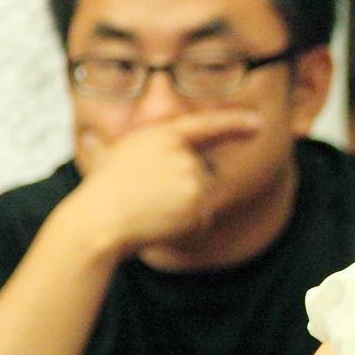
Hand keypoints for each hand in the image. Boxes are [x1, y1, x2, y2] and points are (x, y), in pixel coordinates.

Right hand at [64, 110, 266, 255]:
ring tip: (153, 211)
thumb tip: (97, 135)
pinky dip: (187, 230)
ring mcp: (193, 179)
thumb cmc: (102, 191)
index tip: (258, 124)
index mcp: (164, 135)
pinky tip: (161, 226)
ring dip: (185, 211)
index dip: (236, 123)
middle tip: (150, 198)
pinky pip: (202, 222)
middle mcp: (184, 154)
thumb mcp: (118, 153)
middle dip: (187, 189)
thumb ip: (141, 148)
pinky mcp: (198, 206)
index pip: (208, 125)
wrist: (99, 221)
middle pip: (204, 174)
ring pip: (204, 199)